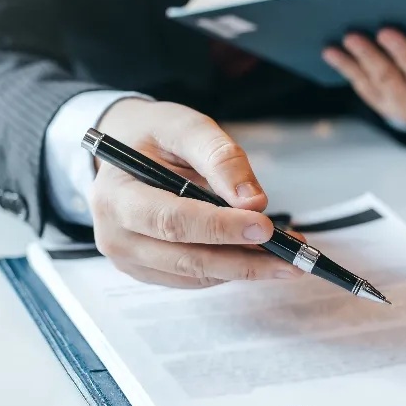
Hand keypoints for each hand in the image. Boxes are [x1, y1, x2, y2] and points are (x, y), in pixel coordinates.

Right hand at [89, 98, 304, 287]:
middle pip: (185, 258)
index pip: (171, 221)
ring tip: (287, 255)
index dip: (219, 228)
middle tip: (291, 257)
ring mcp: (128, 258)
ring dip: (244, 268)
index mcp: (116, 194)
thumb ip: (219, 157)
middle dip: (243, 260)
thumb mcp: (185, 127)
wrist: (126, 151)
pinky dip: (229, 269)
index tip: (264, 226)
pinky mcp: (146, 270)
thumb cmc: (154, 135)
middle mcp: (115, 233)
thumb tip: (253, 200)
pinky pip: (193, 278)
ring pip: (194, 274)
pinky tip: (259, 255)